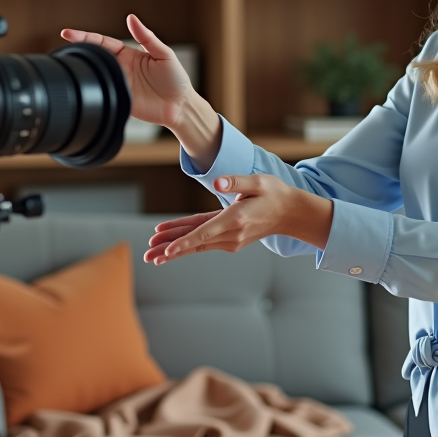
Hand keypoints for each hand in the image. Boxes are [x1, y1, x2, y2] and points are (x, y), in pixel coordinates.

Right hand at [61, 15, 221, 165]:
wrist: (181, 107)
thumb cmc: (176, 79)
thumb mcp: (164, 54)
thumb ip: (147, 37)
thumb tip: (132, 18)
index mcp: (129, 54)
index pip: (103, 43)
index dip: (86, 37)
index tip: (69, 32)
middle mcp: (121, 69)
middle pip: (95, 57)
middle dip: (79, 48)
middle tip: (65, 40)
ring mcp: (119, 85)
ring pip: (96, 75)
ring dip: (84, 68)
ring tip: (72, 59)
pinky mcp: (119, 100)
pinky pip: (103, 93)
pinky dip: (95, 88)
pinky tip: (87, 83)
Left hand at [144, 174, 333, 263]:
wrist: (290, 214)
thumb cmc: (274, 194)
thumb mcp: (259, 181)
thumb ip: (236, 181)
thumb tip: (216, 184)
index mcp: (235, 219)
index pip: (204, 232)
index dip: (184, 241)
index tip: (167, 251)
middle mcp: (231, 234)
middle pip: (195, 242)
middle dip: (169, 249)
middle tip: (147, 255)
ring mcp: (231, 240)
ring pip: (197, 244)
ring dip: (173, 250)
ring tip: (151, 255)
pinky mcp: (229, 240)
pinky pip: (203, 242)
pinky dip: (186, 244)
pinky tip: (170, 248)